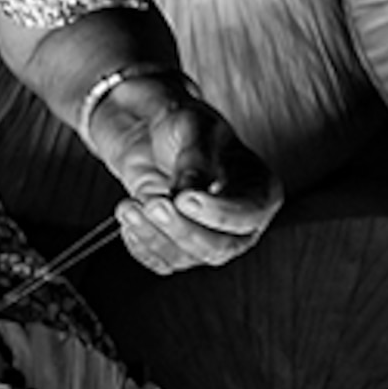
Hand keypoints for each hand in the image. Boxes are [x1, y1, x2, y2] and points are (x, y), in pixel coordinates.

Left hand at [92, 81, 280, 272]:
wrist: (151, 134)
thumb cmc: (184, 126)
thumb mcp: (196, 128)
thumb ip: (196, 158)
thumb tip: (188, 191)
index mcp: (260, 190)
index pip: (250, 215)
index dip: (218, 214)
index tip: (185, 198)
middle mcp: (239, 223)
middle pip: (219, 247)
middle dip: (182, 230)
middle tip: (153, 204)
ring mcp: (209, 239)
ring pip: (186, 258)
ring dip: (153, 235)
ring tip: (128, 205)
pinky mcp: (177, 248)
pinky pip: (160, 262)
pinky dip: (140, 244)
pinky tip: (130, 217)